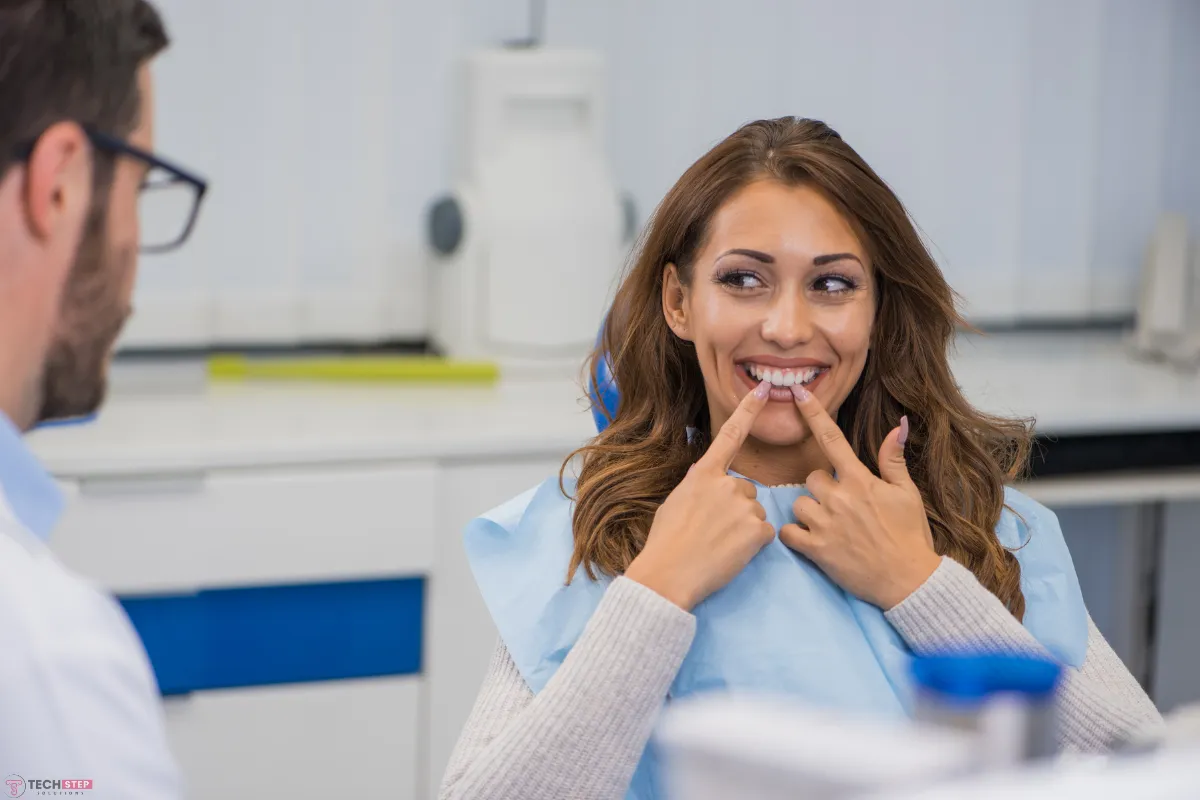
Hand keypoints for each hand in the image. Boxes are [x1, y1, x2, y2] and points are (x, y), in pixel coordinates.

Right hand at [626, 381, 776, 610]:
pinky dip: (752, 545)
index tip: (763, 390)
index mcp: (703, 473)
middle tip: (713, 530)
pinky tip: (732, 553)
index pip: (730, 434)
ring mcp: (744, 506)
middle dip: (736, 508)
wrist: (669, 574)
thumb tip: (707, 479)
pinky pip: (764, 533)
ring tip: (719, 544)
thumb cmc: (665, 541)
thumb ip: (698, 486)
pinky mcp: (758, 530)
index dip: (748, 410)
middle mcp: (727, 483)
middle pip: (745, 489)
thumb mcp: (675, 502)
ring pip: (755, 512)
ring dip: (743, 527)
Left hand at [778, 386, 939, 609]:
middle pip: (811, 478)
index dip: (814, 413)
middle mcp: (839, 497)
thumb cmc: (910, 536)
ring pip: (798, 504)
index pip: (831, 438)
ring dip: (809, 513)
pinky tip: (811, 540)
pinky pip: (788, 532)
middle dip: (822, 489)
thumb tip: (897, 425)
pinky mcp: (816, 549)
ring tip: (831, 527)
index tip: (798, 393)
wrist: (908, 580)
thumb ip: (893, 459)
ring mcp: (826, 523)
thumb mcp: (907, 493)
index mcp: (860, 480)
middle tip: (841, 508)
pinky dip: (795, 535)